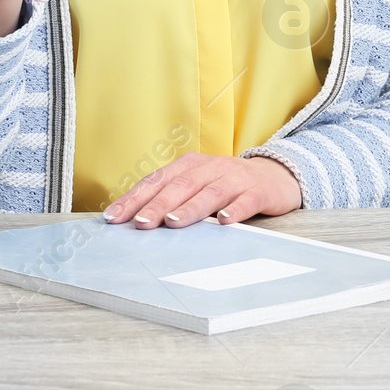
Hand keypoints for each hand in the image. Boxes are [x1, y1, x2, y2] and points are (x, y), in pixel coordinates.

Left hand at [101, 153, 301, 227]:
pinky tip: (224, 221)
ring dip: (190, 208)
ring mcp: (235, 178)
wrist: (275, 176)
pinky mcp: (258, 191)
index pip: (157, 181)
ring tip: (173, 222)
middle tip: (140, 223)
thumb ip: (171, 198)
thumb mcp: (197, 185)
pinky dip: (235, 210)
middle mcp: (210, 168)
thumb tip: (135, 219)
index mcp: (189, 166)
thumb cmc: (226, 185)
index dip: (135, 198)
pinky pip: (246, 201)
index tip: (114, 217)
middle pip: (180, 186)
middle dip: (158, 205)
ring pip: (209, 192)